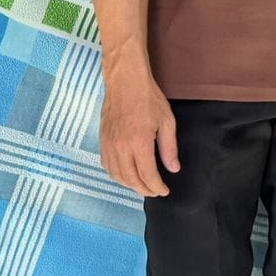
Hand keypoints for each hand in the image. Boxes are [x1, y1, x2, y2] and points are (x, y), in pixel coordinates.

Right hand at [99, 64, 179, 196]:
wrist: (125, 83)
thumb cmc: (149, 99)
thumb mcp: (167, 122)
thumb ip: (169, 148)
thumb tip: (173, 169)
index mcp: (139, 143)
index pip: (147, 175)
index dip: (156, 187)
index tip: (164, 191)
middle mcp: (121, 147)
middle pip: (130, 179)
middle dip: (144, 189)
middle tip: (155, 192)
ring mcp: (109, 145)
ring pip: (116, 175)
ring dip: (129, 184)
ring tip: (142, 186)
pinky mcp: (102, 141)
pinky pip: (106, 165)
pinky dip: (116, 175)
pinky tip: (125, 175)